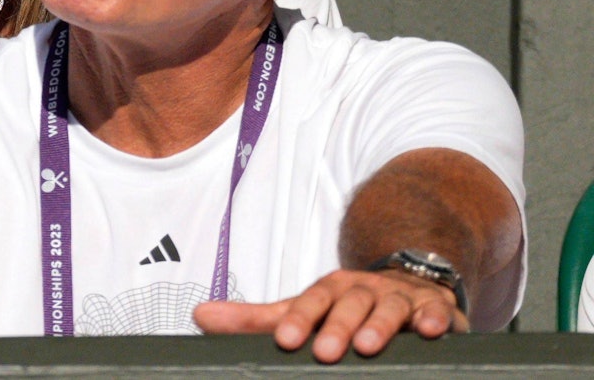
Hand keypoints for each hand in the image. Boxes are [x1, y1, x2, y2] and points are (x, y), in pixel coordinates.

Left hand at [192, 269, 467, 362]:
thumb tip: (199, 317)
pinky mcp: (435, 309)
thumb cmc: (347, 305)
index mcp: (330, 290)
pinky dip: (433, 319)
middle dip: (337, 327)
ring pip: (390, 308)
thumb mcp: (303, 309)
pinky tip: (429, 331)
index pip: (310, 302)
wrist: (406, 282)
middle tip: (325, 353)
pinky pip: (436, 311)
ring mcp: (400, 297)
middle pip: (349, 304)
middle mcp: (363, 289)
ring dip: (380, 325)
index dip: (297, 319)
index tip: (285, 341)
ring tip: (370, 347)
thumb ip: (256, 319)